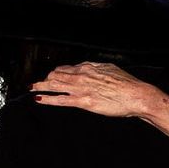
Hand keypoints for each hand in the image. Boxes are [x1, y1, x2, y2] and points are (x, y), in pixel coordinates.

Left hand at [31, 62, 163, 118]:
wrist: (136, 95)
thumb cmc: (127, 84)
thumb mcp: (109, 68)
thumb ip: (95, 68)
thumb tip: (87, 67)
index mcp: (89, 67)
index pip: (66, 68)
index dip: (57, 72)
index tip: (52, 75)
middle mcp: (82, 75)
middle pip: (57, 75)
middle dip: (46, 79)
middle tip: (38, 82)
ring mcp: (81, 88)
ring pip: (55, 85)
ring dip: (41, 86)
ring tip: (32, 88)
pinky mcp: (83, 101)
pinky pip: (60, 99)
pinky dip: (47, 98)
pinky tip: (39, 98)